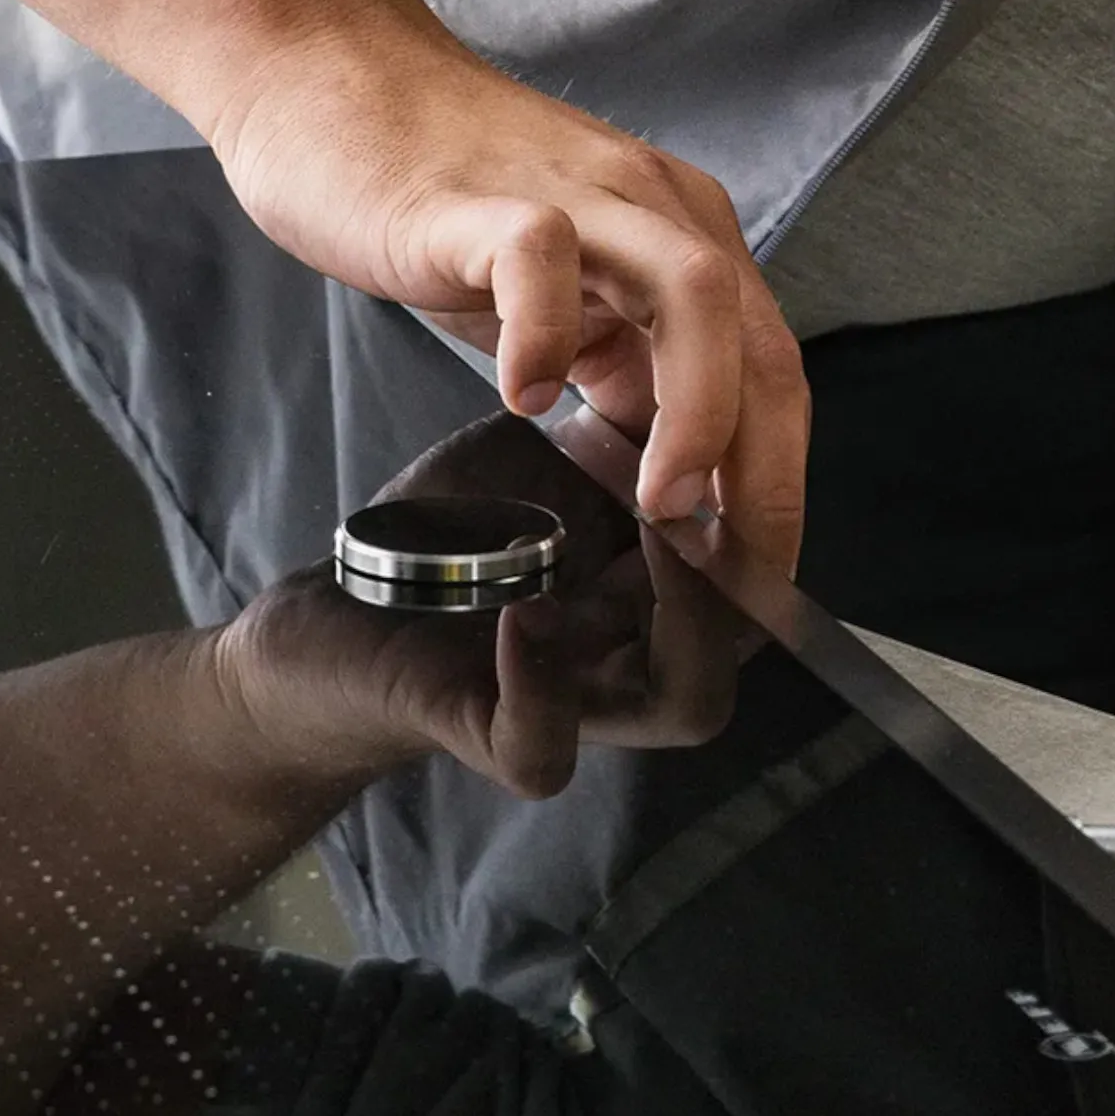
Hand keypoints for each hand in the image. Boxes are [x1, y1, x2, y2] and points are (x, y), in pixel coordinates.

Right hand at [203, 34, 806, 563]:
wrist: (330, 75)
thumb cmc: (444, 192)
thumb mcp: (567, 295)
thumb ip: (625, 366)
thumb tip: (678, 480)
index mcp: (684, 238)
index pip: (774, 369)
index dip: (782, 476)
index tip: (762, 563)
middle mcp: (656, 212)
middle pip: (762, 343)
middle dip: (764, 471)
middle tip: (736, 564)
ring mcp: (579, 198)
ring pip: (696, 294)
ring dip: (698, 411)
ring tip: (661, 498)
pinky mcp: (484, 199)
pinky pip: (543, 258)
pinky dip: (548, 335)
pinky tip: (525, 396)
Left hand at [214, 416, 738, 795]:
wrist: (339, 598)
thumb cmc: (452, 534)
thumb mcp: (544, 466)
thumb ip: (627, 437)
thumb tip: (701, 365)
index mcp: (659, 595)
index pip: (762, 570)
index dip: (774, 511)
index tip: (740, 435)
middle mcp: (636, 659)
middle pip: (750, 640)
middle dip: (749, 558)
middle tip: (707, 486)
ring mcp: (575, 706)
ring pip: (690, 704)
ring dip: (686, 616)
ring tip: (655, 537)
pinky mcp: (485, 737)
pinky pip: (545, 750)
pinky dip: (542, 685)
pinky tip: (522, 617)